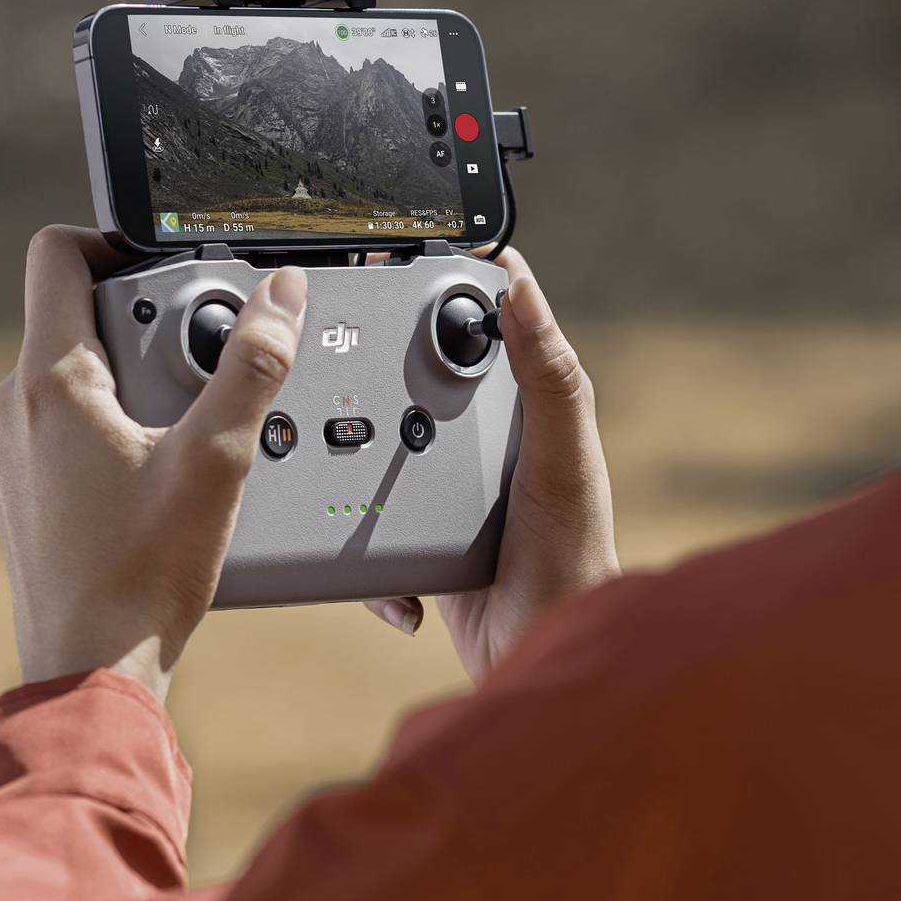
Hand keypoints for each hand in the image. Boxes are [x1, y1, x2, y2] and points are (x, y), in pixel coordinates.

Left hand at [0, 226, 306, 706]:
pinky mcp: (20, 494)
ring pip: (70, 376)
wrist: (89, 674)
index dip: (111, 238)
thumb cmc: (141, 575)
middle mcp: (10, 409)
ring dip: (130, 379)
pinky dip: (111, 428)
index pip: (55, 254)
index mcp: (46, 380)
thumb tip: (281, 294)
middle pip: (74, 316)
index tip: (163, 262)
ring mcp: (8, 454)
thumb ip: (253, 366)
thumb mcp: (217, 459)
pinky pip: (63, 429)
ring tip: (189, 423)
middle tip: (204, 357)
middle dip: (144, 322)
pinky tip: (160, 473)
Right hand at [358, 246, 616, 680]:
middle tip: (336, 336)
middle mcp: (489, 437)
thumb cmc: (570, 559)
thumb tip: (523, 291)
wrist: (536, 651)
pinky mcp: (420, 527)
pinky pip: (372, 503)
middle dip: (383, 357)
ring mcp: (451, 481)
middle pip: (423, 369)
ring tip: (330, 438)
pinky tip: (373, 524)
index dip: (458, 279)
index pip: (493, 320)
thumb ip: (549, 379)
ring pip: (387, 433)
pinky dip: (363, 518)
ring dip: (359, 442)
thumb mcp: (562, 461)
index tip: (408, 249)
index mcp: (528, 408)